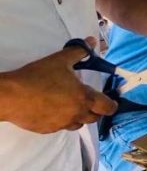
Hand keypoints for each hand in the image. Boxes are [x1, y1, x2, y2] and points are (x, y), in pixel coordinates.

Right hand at [0, 37, 116, 132]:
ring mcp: (61, 124)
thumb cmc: (38, 77)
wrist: (10, 96)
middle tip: (90, 99)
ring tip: (72, 104)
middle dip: (95, 110)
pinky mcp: (46, 130)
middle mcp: (75, 114)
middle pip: (94, 118)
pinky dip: (63, 120)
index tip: (110, 100)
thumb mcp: (60, 60)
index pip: (108, 107)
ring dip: (80, 116)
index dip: (111, 104)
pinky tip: (55, 110)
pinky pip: (61, 127)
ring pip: (78, 124)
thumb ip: (79, 51)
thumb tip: (93, 41)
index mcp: (83, 98)